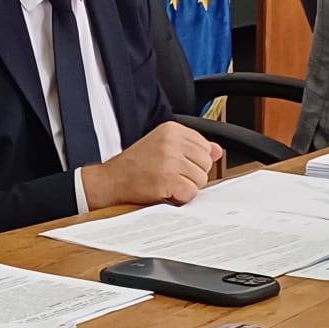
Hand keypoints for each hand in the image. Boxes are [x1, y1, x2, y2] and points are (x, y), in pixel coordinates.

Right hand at [81, 122, 222, 210]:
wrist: (111, 181)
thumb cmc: (135, 165)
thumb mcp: (163, 146)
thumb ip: (191, 147)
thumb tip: (217, 150)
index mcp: (171, 129)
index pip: (205, 146)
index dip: (193, 161)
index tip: (177, 164)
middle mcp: (172, 142)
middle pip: (206, 163)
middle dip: (192, 174)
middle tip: (170, 175)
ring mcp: (170, 161)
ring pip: (201, 179)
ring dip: (186, 187)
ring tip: (166, 183)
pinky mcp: (168, 180)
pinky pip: (191, 193)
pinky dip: (180, 198)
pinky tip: (165, 191)